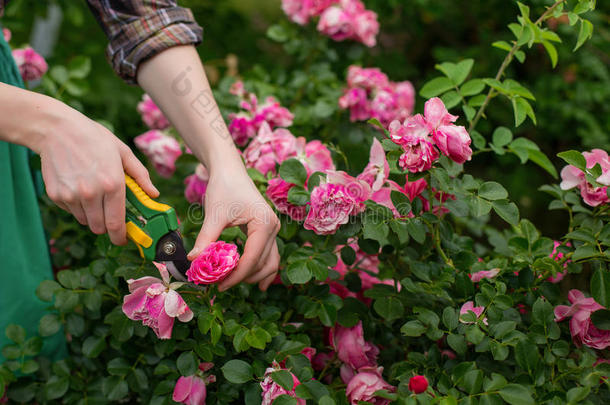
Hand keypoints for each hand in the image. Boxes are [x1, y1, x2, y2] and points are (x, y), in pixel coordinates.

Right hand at [38, 101, 158, 244]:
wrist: (57, 129)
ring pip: (85, 221)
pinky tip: (77, 185)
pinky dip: (76, 205)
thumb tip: (154, 194)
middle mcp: (91, 193)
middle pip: (100, 228)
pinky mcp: (56, 195)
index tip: (123, 239)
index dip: (120, 236)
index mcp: (112, 184)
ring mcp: (71, 195)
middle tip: (109, 213)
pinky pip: (71, 210)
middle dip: (106, 225)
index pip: (116, 224)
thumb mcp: (123, 152)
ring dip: (91, 214)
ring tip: (92, 192)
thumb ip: (140, 176)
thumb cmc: (94, 139)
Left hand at [187, 165, 279, 290]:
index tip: (218, 286)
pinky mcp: (267, 231)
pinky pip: (268, 255)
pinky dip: (260, 268)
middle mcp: (273, 228)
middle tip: (220, 285)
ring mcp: (272, 230)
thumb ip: (206, 238)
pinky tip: (251, 281)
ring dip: (253, 276)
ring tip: (232, 284)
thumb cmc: (223, 187)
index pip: (252, 259)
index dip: (236, 276)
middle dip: (243, 277)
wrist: (230, 170)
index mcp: (263, 224)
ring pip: (270, 262)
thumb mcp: (214, 214)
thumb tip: (193, 260)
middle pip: (263, 264)